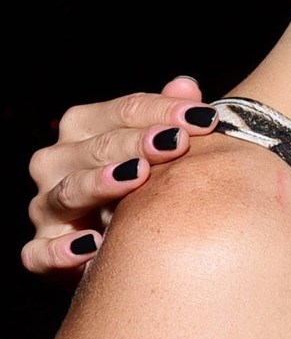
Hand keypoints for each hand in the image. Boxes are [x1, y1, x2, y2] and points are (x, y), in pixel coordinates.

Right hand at [23, 77, 216, 276]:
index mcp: (84, 127)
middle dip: (136, 143)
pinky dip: (61, 251)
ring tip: (136, 177)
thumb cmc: (146, 181)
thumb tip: (185, 86)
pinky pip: (40, 253)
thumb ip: (171, 117)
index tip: (203, 117)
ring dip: (100, 183)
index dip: (163, 111)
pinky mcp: (41, 252)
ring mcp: (46, 207)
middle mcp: (57, 162)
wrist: (125, 238)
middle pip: (98, 147)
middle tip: (175, 143)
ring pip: (68, 191)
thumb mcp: (161, 148)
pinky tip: (93, 245)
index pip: (124, 111)